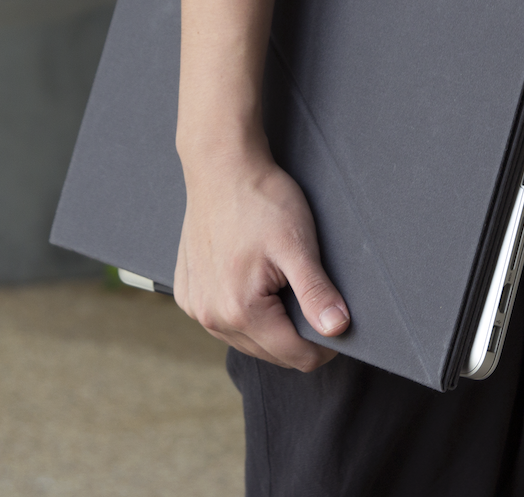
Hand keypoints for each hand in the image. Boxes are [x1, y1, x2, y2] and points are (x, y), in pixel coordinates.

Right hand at [174, 139, 350, 371]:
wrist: (220, 166)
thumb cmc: (260, 200)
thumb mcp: (297, 245)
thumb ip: (316, 292)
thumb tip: (337, 330)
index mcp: (240, 311)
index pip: (296, 356)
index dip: (324, 346)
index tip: (336, 323)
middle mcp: (211, 317)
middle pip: (270, 352)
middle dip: (295, 334)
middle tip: (309, 295)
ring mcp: (194, 306)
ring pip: (246, 339)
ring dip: (268, 324)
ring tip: (279, 283)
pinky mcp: (186, 293)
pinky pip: (221, 320)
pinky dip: (241, 311)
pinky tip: (251, 281)